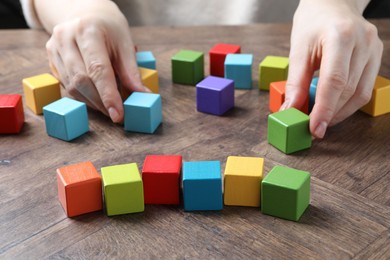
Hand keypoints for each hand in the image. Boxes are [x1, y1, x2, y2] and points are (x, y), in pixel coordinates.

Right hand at [45, 1, 148, 122]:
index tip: (118, 115)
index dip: (108, 95)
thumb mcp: (125, 44)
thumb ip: (131, 71)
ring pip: (71, 87)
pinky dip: (83, 96)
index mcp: (88, 30)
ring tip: (108, 106)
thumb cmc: (110, 29)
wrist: (88, 15)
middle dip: (100, 102)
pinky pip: (66, 85)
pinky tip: (95, 97)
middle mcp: (65, 37)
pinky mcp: (50, 58)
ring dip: (92, 102)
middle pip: (81, 80)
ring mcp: (54, 47)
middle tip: (116, 114)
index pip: (97, 69)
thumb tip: (142, 95)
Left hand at [283, 0, 382, 137]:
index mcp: (340, 36)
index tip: (314, 129)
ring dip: (339, 112)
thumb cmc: (312, 24)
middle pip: (348, 90)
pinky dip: (348, 103)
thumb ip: (295, 82)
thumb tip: (290, 111)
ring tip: (321, 119)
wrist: (332, 4)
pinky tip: (333, 108)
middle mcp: (363, 42)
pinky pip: (365, 88)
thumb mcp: (297, 49)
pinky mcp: (377, 55)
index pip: (334, 81)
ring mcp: (374, 48)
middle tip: (312, 127)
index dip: (324, 109)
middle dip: (329, 113)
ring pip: (360, 94)